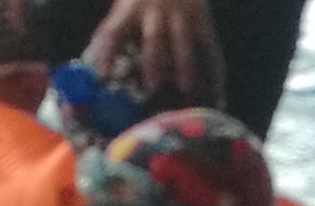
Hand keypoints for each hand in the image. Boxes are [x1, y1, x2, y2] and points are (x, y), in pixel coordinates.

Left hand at [84, 0, 222, 103]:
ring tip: (186, 89)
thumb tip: (97, 67)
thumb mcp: (125, 3)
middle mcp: (156, 11)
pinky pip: (208, 45)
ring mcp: (181, 14)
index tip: (101, 77)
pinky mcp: (202, 19)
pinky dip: (213, 67)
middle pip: (153, 38)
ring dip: (184, 66)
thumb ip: (114, 28)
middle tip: (151, 87)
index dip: (107, 54)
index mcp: (130, 8)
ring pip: (183, 42)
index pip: (114, 31)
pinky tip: (217, 88)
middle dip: (152, 63)